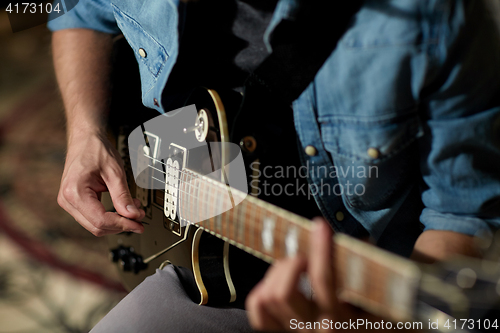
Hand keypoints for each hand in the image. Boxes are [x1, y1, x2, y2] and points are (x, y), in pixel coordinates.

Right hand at [58, 129, 144, 235]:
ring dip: (116, 222)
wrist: (84, 139)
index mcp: (74, 192)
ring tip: (133, 210)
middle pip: (97, 227)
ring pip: (95, 225)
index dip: (122, 225)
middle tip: (140, 217)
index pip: (100, 220)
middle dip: (121, 225)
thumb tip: (133, 215)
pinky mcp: (74, 203)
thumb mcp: (115, 171)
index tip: (139, 224)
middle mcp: (67, 200)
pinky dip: (110, 216)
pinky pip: (93, 217)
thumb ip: (123, 195)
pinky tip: (122, 209)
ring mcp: (69, 203)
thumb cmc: (95, 149)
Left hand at [246, 219, 379, 331]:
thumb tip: (348, 238)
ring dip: (279, 272)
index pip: (323, 282)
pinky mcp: (284, 332)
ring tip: (297, 266)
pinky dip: (264, 288)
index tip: (321, 226)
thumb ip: (365, 269)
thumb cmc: (381, 317)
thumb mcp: (382, 298)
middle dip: (292, 263)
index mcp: (343, 323)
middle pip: (283, 293)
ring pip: (268, 298)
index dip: (320, 249)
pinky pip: (259, 309)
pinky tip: (281, 280)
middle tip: (306, 255)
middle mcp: (316, 331)